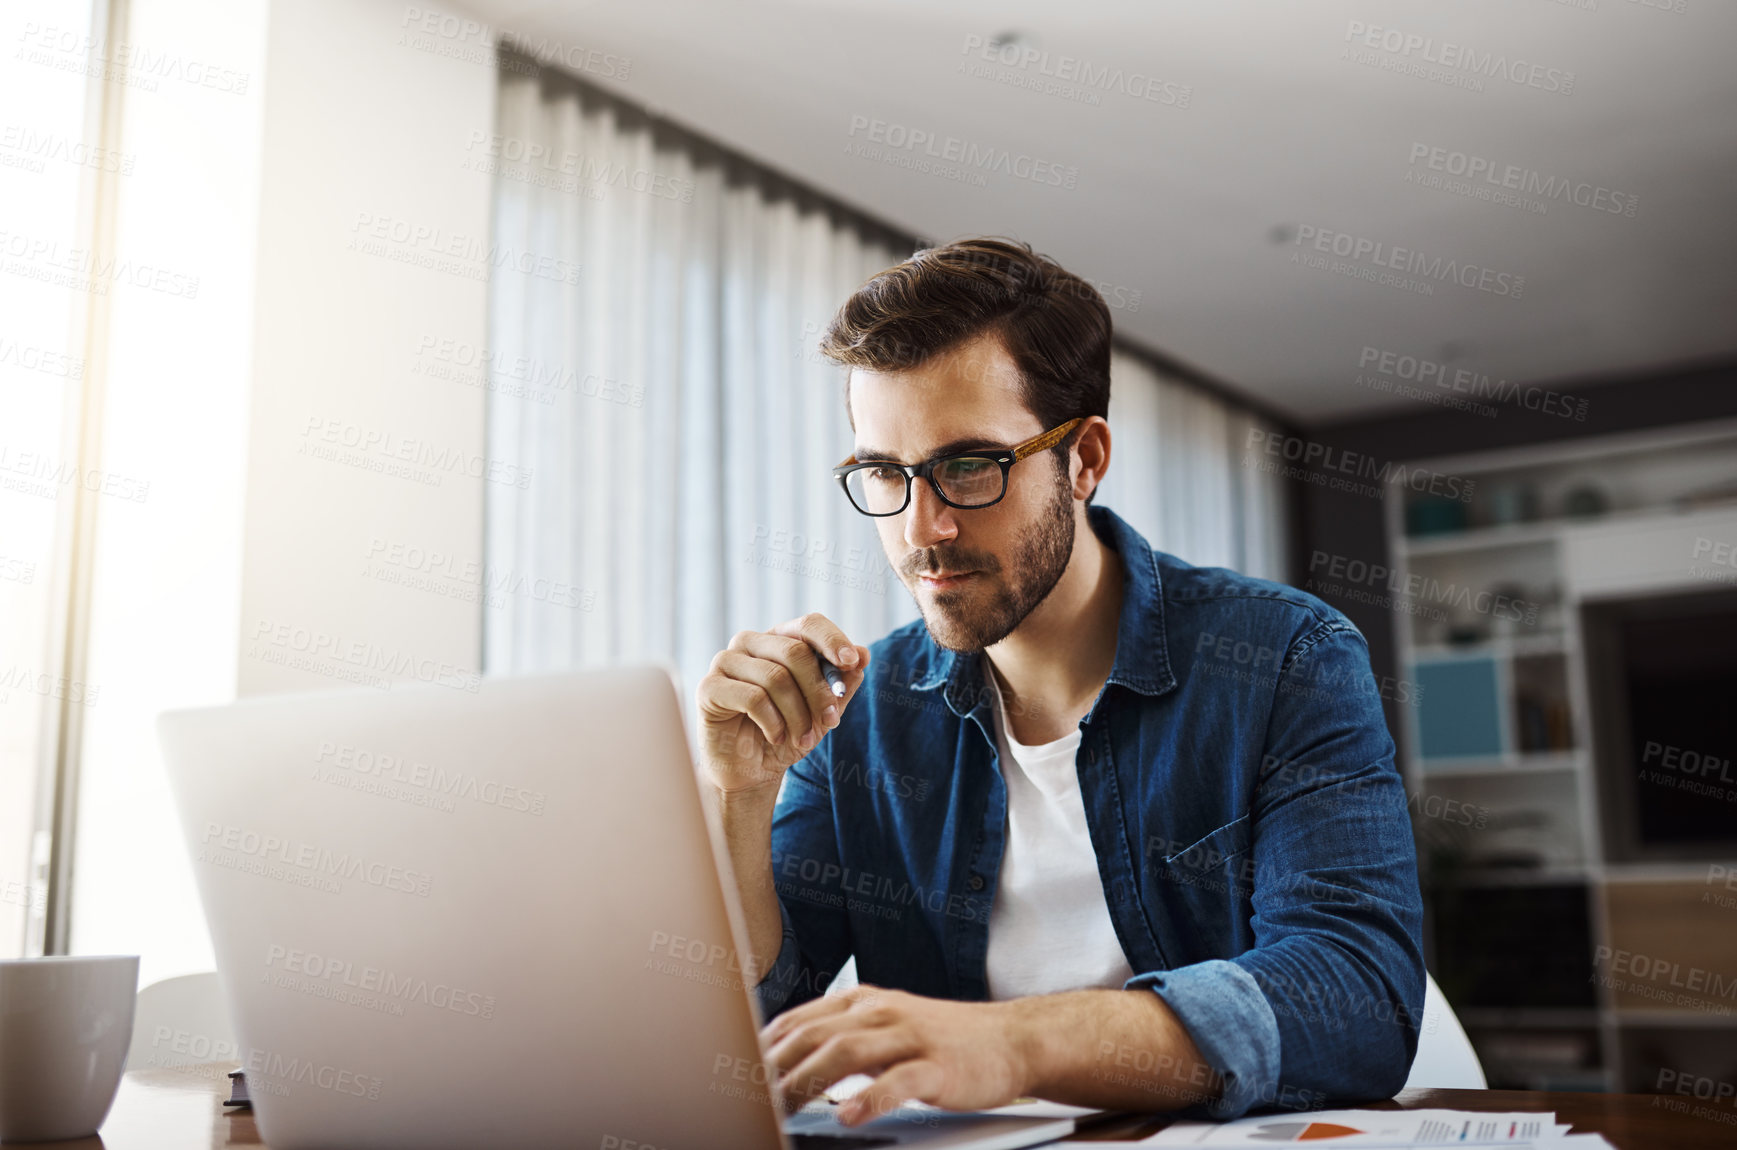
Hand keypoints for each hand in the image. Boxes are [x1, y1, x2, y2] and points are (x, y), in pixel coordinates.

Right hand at [695, 613, 870, 796]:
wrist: (751, 771)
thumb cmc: (786, 734)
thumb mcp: (823, 712)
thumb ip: (842, 683)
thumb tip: (863, 654)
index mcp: (779, 639)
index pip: (809, 624)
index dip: (833, 640)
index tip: (853, 663)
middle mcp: (750, 642)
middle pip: (795, 652)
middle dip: (819, 691)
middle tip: (832, 722)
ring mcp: (726, 661)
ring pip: (776, 677)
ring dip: (798, 715)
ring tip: (804, 740)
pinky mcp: (708, 687)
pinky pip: (752, 698)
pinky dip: (773, 723)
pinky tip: (776, 737)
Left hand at [761, 985, 1030, 1126]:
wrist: (1011, 1039)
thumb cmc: (942, 1040)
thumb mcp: (886, 1028)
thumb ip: (841, 1038)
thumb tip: (788, 1061)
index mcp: (862, 1001)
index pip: (798, 1021)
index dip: (762, 1048)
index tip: (735, 1075)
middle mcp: (880, 1011)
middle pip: (814, 1035)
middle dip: (774, 1067)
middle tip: (746, 1098)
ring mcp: (909, 1036)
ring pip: (846, 1052)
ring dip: (807, 1081)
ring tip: (779, 1108)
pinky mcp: (937, 1066)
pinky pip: (898, 1081)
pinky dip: (870, 1098)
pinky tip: (848, 1116)